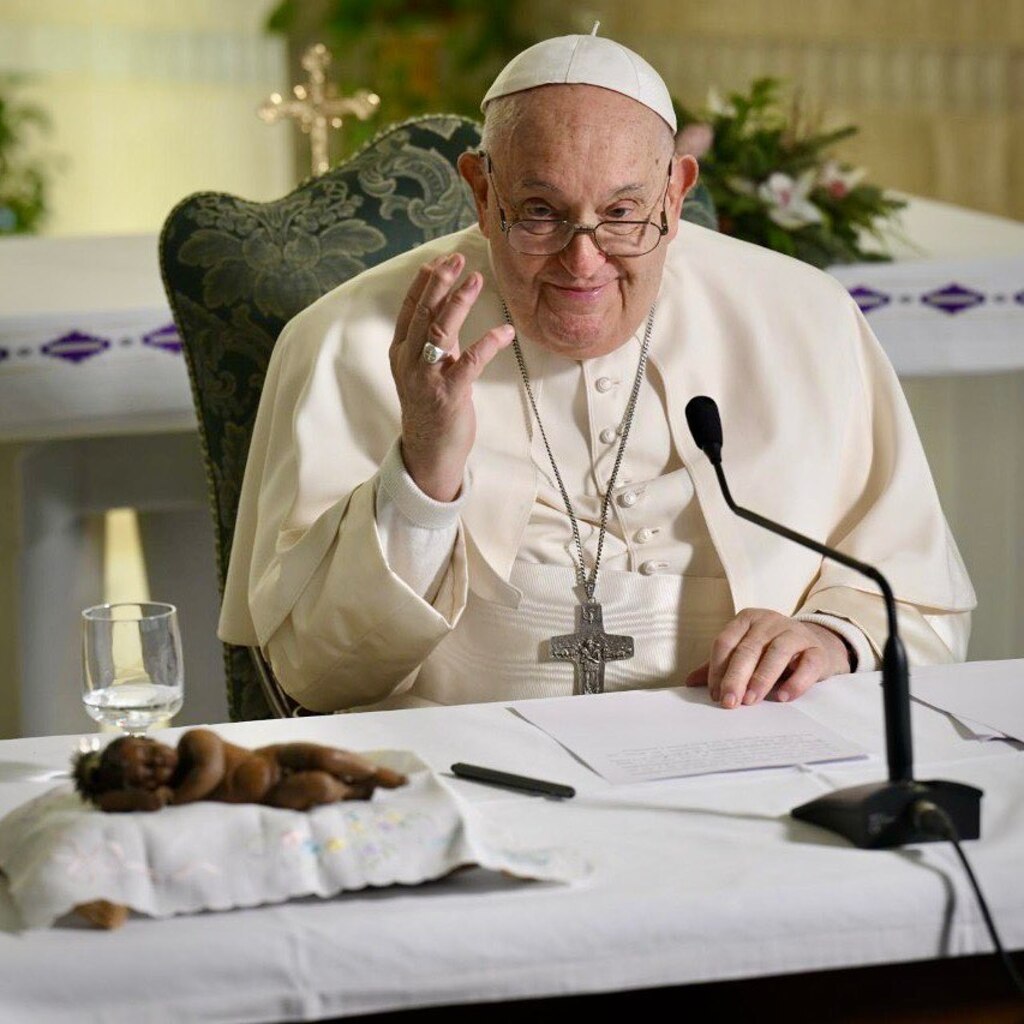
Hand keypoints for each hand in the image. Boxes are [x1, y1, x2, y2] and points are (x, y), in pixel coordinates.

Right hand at [390, 252, 513, 500]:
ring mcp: (427, 378)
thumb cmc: (432, 406)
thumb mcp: (427, 367)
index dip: (425, 282)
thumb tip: (448, 301)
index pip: (410, 309)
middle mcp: (409, 361)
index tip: (441, 259)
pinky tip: (505, 331)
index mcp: (401, 351)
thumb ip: (436, 338)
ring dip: (459, 302)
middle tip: (457, 258)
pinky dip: (488, 344)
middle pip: (423, 313)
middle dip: (440, 283)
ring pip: (440, 331)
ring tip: (476, 279)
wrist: (429, 451)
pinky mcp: (449, 395)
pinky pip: (469, 363)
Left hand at [685, 608, 851, 707]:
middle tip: (729, 702)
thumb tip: (689, 682)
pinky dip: (796, 681)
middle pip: (748, 649)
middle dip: (736, 677)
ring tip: (751, 700)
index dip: (717, 668)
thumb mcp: (745, 654)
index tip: (714, 694)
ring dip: (762, 678)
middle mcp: (769, 621)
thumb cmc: (770, 651)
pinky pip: (807, 664)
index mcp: (746, 620)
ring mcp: (795, 633)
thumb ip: (720, 665)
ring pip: (777, 653)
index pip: (726, 642)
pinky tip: (783, 697)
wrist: (814, 646)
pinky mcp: (817, 649)